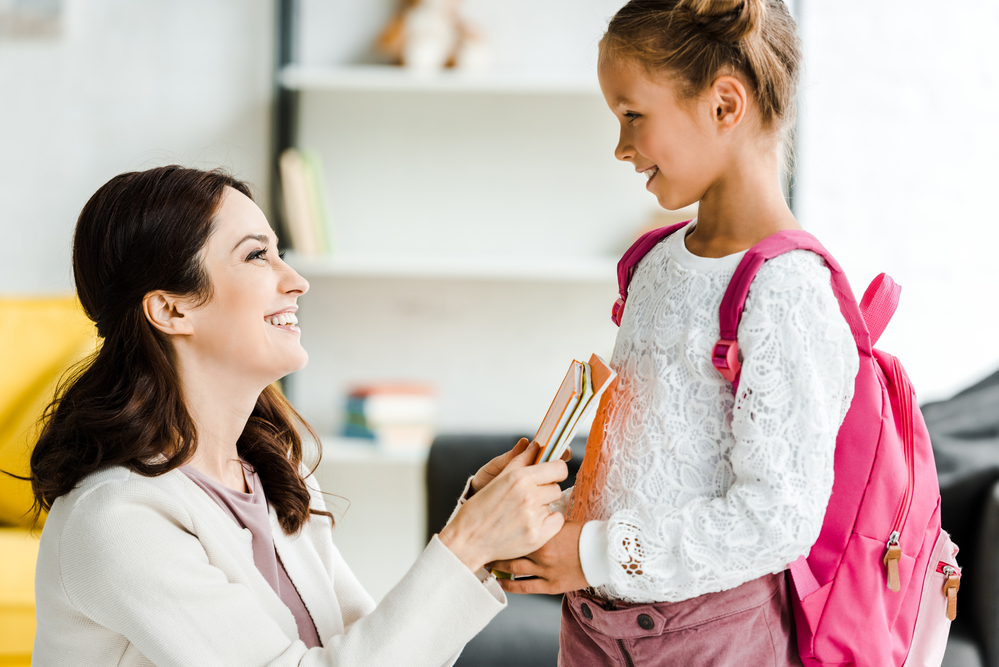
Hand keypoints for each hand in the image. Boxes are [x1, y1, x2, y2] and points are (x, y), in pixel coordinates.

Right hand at [439, 442, 567, 572]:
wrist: (468, 541)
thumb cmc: (479, 510)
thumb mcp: (498, 479)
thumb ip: (520, 460)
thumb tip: (535, 445)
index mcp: (519, 478)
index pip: (559, 468)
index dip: (556, 471)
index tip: (550, 475)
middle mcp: (529, 496)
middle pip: (556, 488)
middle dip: (545, 491)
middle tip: (529, 497)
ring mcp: (533, 518)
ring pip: (552, 505)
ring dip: (542, 507)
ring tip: (522, 513)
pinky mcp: (537, 537)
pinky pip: (556, 522)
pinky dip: (547, 523)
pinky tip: (530, 524)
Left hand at [488, 520, 588, 594]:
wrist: (604, 553)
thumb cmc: (585, 533)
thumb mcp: (561, 521)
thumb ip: (542, 520)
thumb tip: (527, 510)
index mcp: (543, 534)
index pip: (514, 530)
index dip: (499, 529)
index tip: (486, 526)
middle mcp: (541, 553)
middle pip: (509, 550)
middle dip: (494, 548)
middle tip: (481, 545)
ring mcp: (545, 571)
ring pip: (514, 569)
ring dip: (498, 566)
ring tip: (487, 563)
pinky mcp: (551, 586)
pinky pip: (525, 587)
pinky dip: (510, 586)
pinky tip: (500, 583)